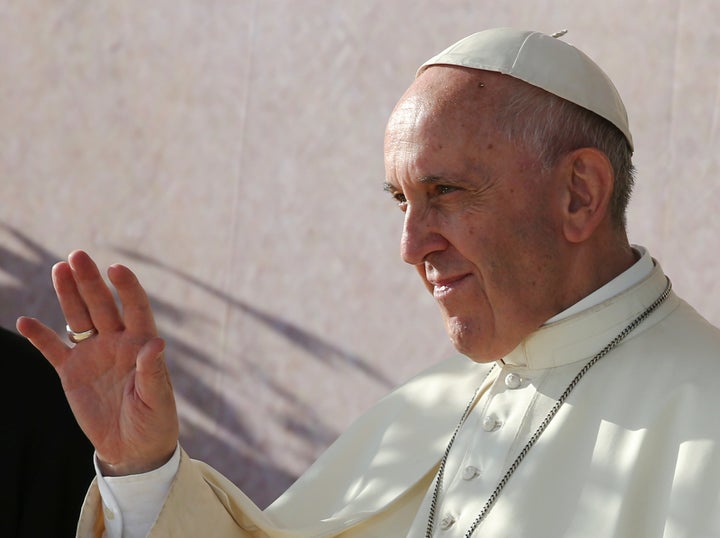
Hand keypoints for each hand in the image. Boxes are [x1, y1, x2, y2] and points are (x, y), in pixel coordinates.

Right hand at [17, 250, 178, 475]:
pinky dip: (40, 337)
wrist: (133, 448)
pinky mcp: (72, 373)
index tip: (116, 268)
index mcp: (141, 344)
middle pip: (102, 305)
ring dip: (68, 295)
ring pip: (78, 318)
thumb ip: (153, 372)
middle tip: (76, 255)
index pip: (135, 307)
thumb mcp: (157, 400)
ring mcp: (93, 355)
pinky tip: (25, 321)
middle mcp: (117, 343)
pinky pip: (53, 350)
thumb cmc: (154, 422)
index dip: (127, 287)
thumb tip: (156, 343)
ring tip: (58, 269)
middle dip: (90, 281)